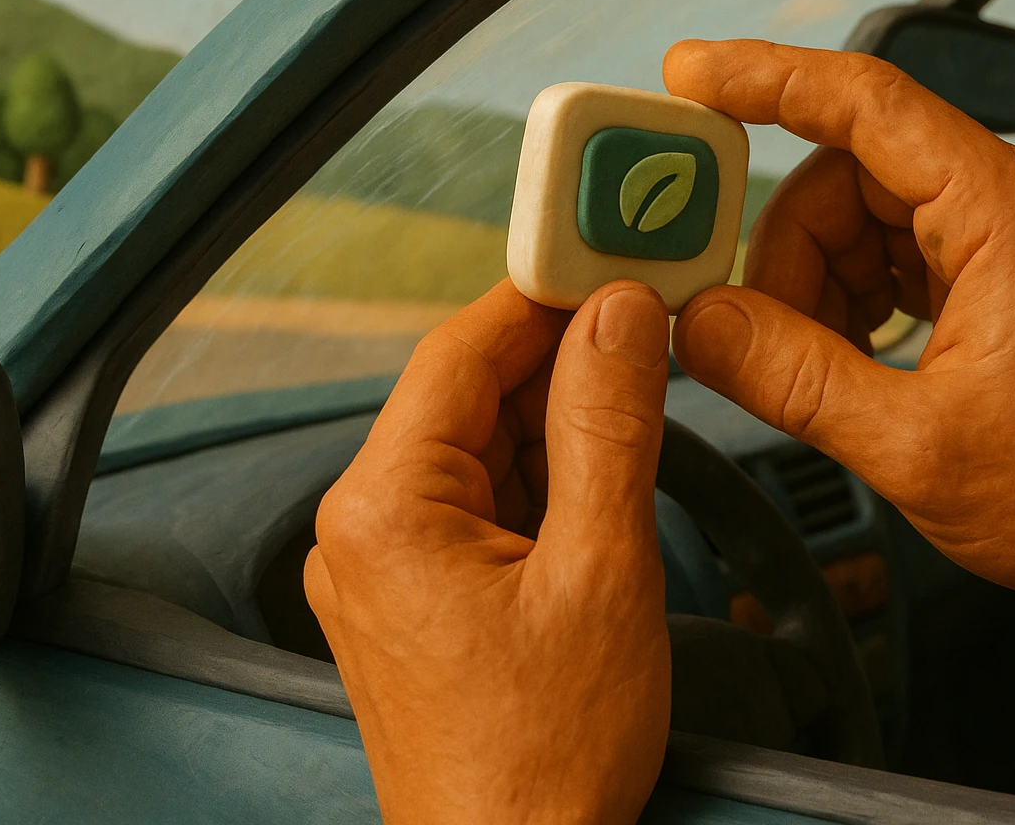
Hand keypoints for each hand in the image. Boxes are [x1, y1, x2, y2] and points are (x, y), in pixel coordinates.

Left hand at [306, 279, 671, 824]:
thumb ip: (612, 427)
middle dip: (562, 361)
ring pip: (484, 448)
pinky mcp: (419, 598)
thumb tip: (624, 317)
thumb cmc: (544, 757)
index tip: (608, 257)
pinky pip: (483, 503)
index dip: (541, 295)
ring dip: (561, 422)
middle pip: (470, 397)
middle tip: (650, 325)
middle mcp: (364, 531)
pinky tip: (604, 476)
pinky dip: (546, 480)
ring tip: (644, 402)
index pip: (460, 352)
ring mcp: (388, 568)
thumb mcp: (603, 570)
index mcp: (383, 510)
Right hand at [665, 39, 1014, 682]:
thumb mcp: (910, 445)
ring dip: (808, 287)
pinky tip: (841, 362)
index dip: (764, 80)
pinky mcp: (985, 276)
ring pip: (852, 218)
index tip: (685, 73)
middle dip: (781, 250)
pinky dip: (840, 303)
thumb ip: (792, 377)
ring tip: (811, 368)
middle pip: (842, 173)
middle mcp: (1002, 203)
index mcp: (1002, 210)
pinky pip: (880, 257)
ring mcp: (996, 238)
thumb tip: (696, 324)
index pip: (864, 101)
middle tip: (746, 331)